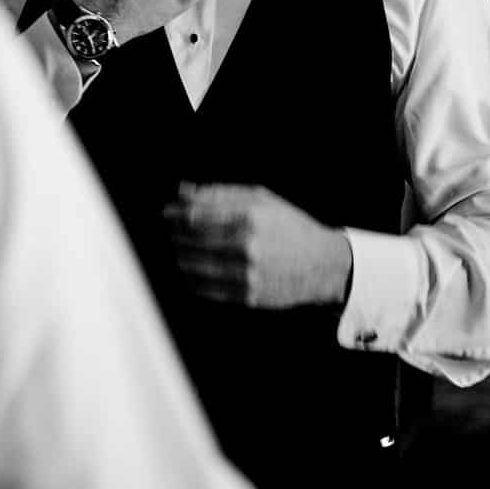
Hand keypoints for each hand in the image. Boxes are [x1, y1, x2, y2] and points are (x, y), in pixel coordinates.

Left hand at [164, 182, 352, 308]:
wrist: (322, 264)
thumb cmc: (289, 225)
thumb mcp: (260, 199)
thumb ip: (220, 194)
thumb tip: (184, 192)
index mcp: (249, 216)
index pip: (196, 216)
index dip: (175, 214)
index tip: (167, 212)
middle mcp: (246, 246)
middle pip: (192, 241)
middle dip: (175, 234)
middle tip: (170, 229)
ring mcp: (247, 274)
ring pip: (195, 266)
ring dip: (181, 256)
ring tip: (179, 248)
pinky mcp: (248, 296)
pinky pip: (207, 289)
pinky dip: (193, 278)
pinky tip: (191, 270)